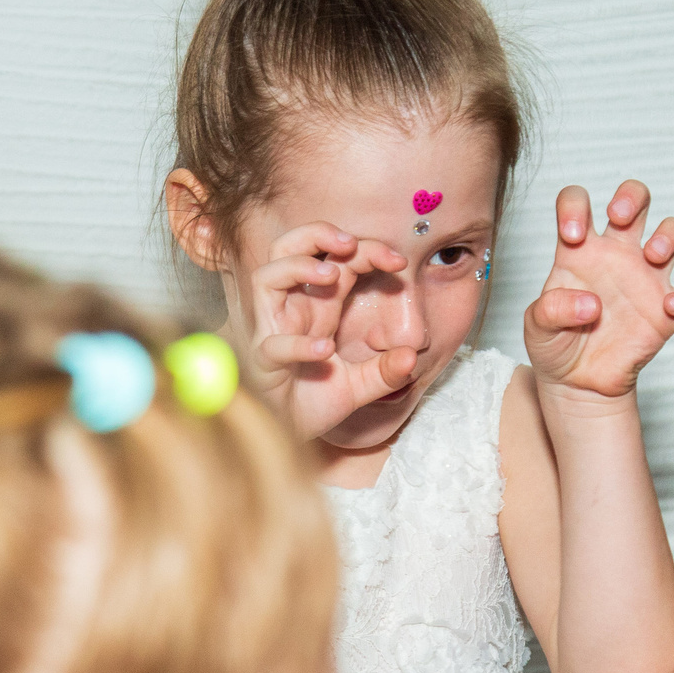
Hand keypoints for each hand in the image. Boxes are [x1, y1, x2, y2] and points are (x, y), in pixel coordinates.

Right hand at [238, 221, 415, 439]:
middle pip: (288, 248)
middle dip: (316, 233)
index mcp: (318, 306)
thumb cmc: (312, 402)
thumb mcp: (360, 387)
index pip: (338, 259)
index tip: (399, 261)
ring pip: (267, 277)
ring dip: (298, 267)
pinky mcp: (261, 361)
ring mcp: (272, 330)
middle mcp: (293, 310)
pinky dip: (296, 343)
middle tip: (350, 242)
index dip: (366, 249)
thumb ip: (385, 373)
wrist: (286, 439)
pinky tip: (324, 351)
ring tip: (332, 274)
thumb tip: (412, 359)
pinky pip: (271, 344)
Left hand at [523, 181, 673, 400]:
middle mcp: (616, 255)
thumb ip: (551, 309)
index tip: (572, 236)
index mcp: (579, 250)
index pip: (577, 201)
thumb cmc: (554, 346)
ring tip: (651, 256)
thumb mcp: (536, 327)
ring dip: (668, 235)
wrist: (575, 384)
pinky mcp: (667, 314)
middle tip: (618, 218)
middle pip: (636, 199)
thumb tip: (591, 303)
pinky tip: (671, 307)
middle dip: (632, 196)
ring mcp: (645, 279)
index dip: (575, 205)